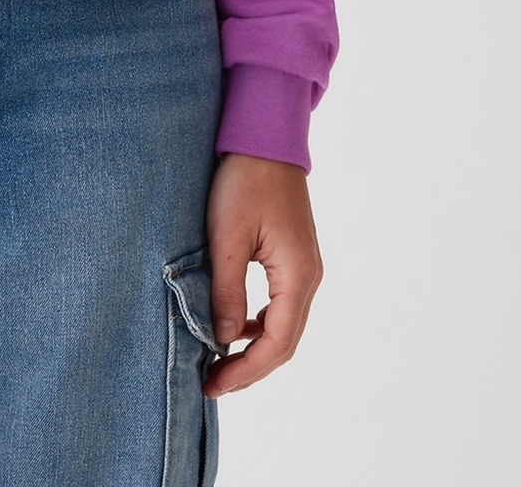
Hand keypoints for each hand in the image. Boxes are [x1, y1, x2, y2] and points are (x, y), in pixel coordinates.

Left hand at [201, 151, 322, 397]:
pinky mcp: (293, 257)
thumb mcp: (227, 236)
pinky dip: (258, 322)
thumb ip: (227, 291)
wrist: (265, 137)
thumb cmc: (245, 180)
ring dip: (253, 347)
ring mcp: (304, 267)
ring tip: (219, 360)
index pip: (277, 344)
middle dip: (249, 366)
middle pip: (284, 341)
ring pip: (283, 324)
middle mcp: (308, 277)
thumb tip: (224, 340)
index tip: (213, 383)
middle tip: (211, 382)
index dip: (246, 370)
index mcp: (298, 276)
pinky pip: (280, 304)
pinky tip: (234, 324)